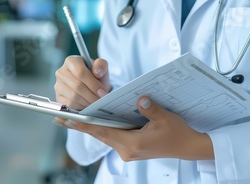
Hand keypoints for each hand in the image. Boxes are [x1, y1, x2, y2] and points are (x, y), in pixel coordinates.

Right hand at [54, 56, 111, 109]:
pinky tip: (87, 104)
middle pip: (77, 85)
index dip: (93, 83)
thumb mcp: (101, 68)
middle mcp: (61, 72)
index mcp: (71, 61)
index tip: (102, 91)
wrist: (91, 87)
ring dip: (87, 101)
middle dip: (91, 95)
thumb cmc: (96, 76)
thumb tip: (97, 71)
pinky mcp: (58, 97)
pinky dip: (81, 106)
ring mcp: (58, 85)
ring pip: (74, 96)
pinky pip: (70, 104)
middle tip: (101, 99)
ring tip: (96, 102)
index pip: (80, 72)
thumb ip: (101, 65)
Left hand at [54, 97, 214, 160]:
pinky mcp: (131, 148)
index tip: (66, 119)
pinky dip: (102, 128)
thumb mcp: (165, 118)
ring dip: (90, 127)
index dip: (82, 125)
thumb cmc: (178, 134)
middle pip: (99, 134)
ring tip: (71, 118)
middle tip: (60, 117)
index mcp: (132, 143)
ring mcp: (128, 151)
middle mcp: (126, 150)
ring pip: (104, 136)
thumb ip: (150, 108)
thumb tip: (139, 98)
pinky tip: (94, 121)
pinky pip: (112, 136)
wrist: (189, 147)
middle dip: (80, 125)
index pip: (101, 131)